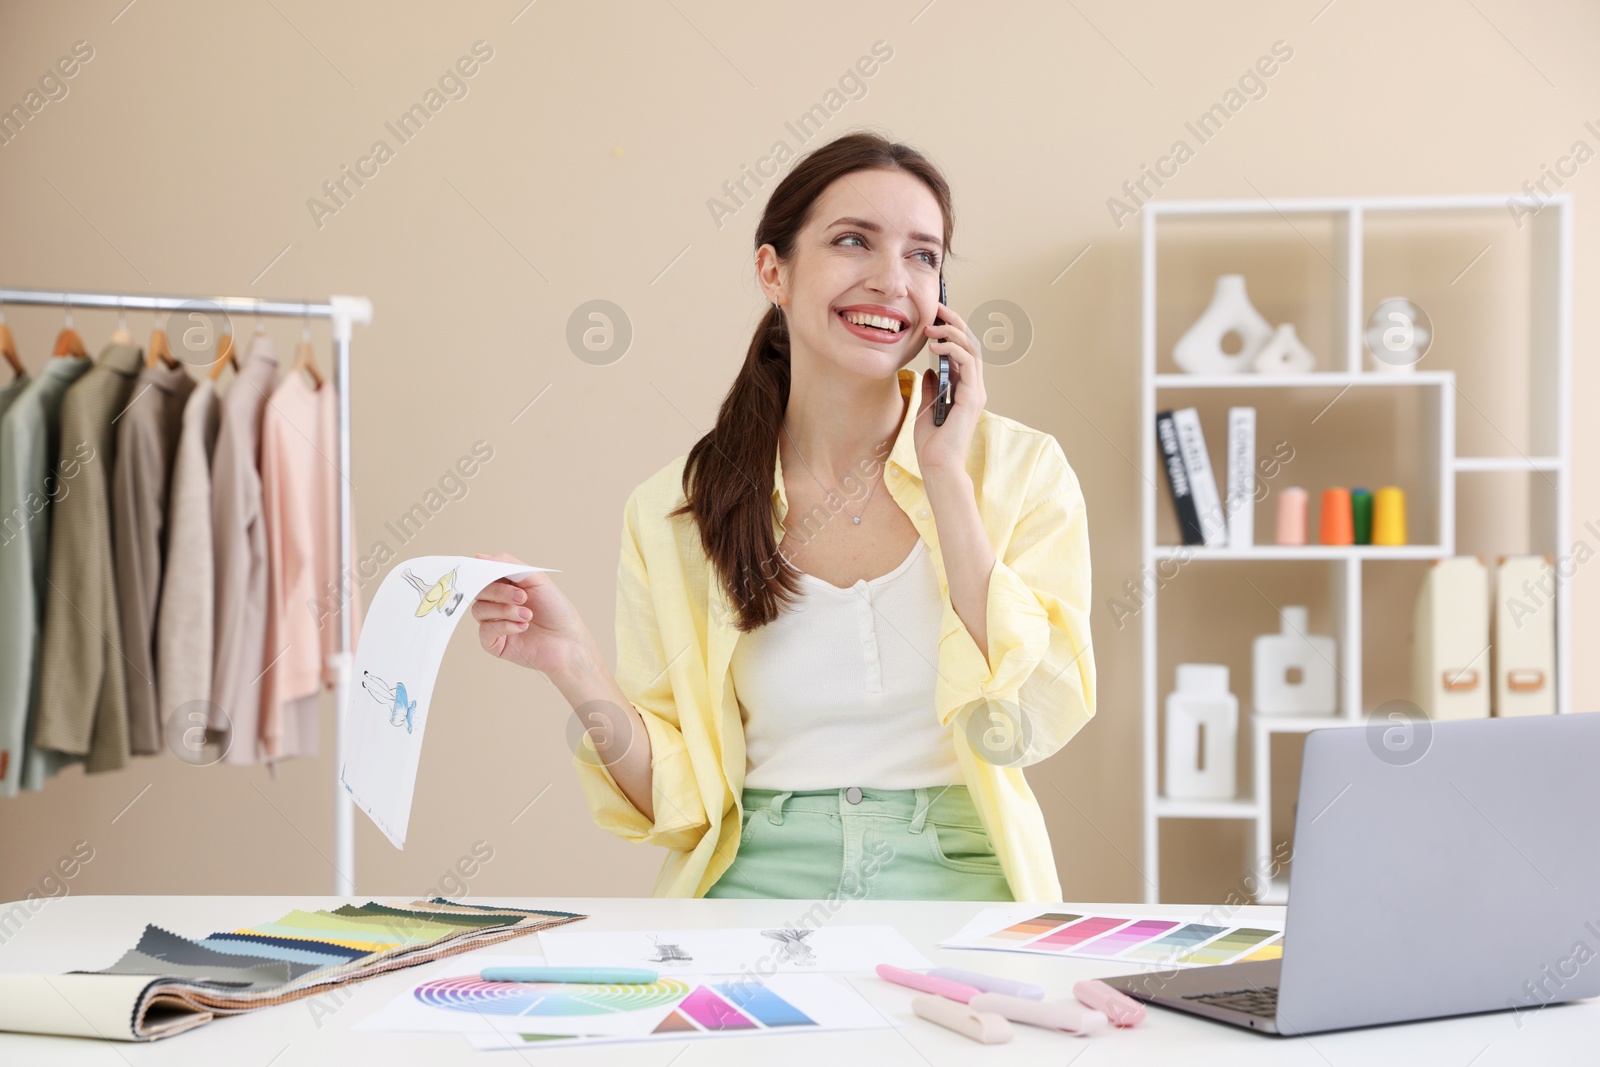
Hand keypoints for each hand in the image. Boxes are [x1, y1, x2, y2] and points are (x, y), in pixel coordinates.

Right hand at [471, 552, 593, 676]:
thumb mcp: (536, 579)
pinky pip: (485, 631)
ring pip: (479, 611)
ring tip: (528, 615)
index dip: (483, 572)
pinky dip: (504, 626)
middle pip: (478, 592)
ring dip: (506, 610)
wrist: (570, 641)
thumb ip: (509, 566)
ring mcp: (495, 623)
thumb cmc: (556, 610)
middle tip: (523, 597)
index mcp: (505, 585)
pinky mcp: (495, 643)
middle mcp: (497, 603)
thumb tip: (480, 557)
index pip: (483, 575)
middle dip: (499, 592)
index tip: (490, 572)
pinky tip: (523, 627)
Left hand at [914, 300, 985, 475]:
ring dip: (952, 333)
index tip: (935, 316)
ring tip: (932, 327)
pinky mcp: (972, 397)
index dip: (951, 331)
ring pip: (972, 350)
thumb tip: (929, 370)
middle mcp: (974, 388)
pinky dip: (953, 350)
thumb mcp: (927, 408)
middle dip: (955, 323)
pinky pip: (967, 364)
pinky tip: (936, 346)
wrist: (937, 466)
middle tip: (937, 308)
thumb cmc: (932, 444)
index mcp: (965, 389)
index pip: (963, 352)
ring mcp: (975, 392)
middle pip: (971, 345)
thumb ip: (932, 388)